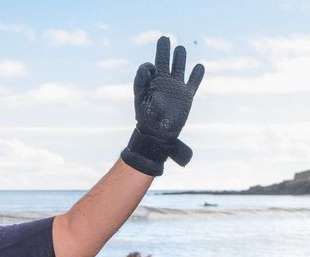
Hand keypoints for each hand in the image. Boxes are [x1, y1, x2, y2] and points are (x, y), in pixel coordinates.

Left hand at [121, 36, 203, 175]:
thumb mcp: (140, 97)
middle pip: (165, 61)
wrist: (157, 134)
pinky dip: (197, 74)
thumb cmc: (146, 118)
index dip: (149, 66)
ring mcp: (176, 87)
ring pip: (180, 67)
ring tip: (180, 48)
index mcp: (151, 83)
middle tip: (164, 38)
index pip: (150, 67)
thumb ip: (141, 81)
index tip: (151, 70)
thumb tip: (148, 67)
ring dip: (180, 58)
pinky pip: (193, 82)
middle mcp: (163, 82)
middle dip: (164, 50)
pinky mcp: (187, 95)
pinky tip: (199, 66)